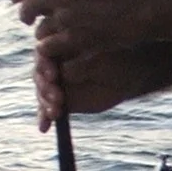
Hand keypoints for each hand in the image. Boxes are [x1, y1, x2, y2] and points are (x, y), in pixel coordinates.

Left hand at [12, 0, 151, 63]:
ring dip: (44, 36)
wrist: (147, 3)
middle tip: (29, 22)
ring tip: (53, 39)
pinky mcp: (76, 38)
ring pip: (39, 31)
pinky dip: (51, 51)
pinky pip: (49, 47)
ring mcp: (67, 17)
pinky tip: (58, 52)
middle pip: (28, 7)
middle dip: (26, 16)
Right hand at [33, 42, 171, 129]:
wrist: (131, 74)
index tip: (53, 76)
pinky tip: (45, 127)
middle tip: (56, 100)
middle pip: (39, 74)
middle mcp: (54, 61)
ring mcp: (55, 80)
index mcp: (61, 44)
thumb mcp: (102, 62)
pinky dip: (44, 117)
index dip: (45, 65)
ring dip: (45, 103)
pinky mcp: (60, 98)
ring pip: (42, 91)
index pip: (43, 53)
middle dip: (45, 88)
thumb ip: (82, 65)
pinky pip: (48, 108)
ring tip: (55, 113)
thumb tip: (61, 73)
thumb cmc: (119, 61)